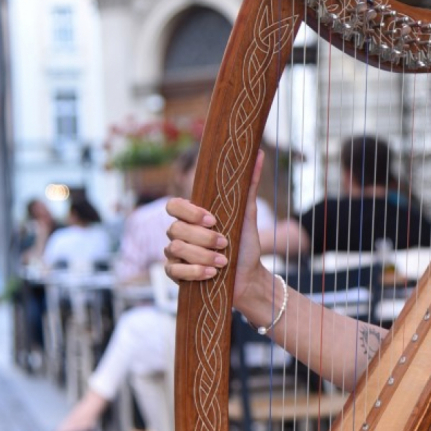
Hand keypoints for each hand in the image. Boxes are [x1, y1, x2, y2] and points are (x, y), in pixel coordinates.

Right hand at [164, 151, 266, 304]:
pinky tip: (212, 273)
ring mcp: (174, 253)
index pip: (174, 205)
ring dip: (202, 255)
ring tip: (223, 261)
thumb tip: (258, 153)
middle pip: (175, 229)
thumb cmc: (245, 245)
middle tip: (225, 243)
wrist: (248, 277)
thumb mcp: (248, 216)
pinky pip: (172, 270)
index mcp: (192, 216)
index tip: (213, 220)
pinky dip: (194, 271)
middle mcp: (179, 232)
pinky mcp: (174, 273)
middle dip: (203, 238)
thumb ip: (249, 185)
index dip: (189, 212)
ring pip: (175, 249)